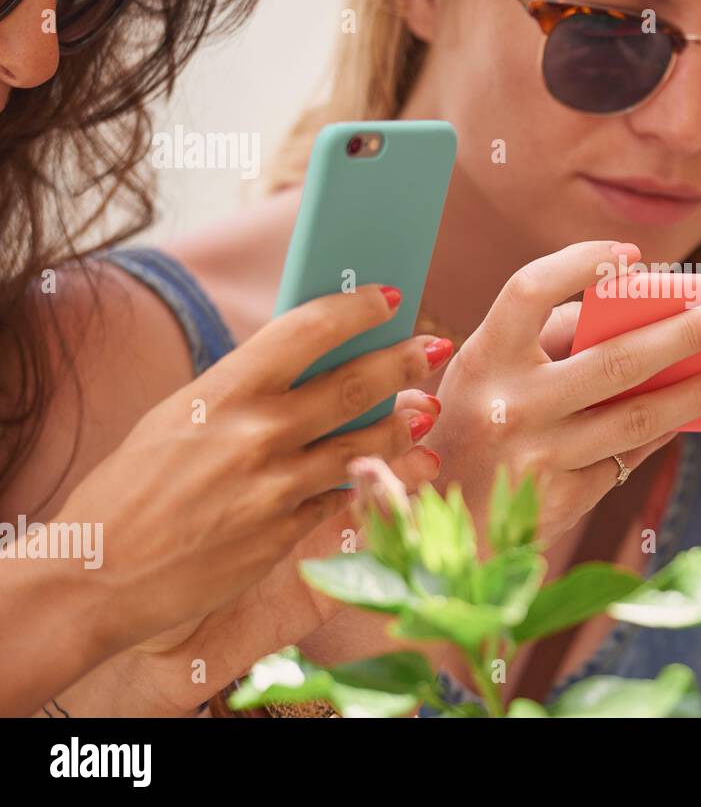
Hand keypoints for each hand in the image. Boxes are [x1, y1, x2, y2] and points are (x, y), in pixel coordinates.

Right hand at [51, 285, 449, 673]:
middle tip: (432, 348)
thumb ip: (242, 395)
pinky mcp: (285, 534)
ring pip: (365, 445)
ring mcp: (276, 487)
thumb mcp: (179, 420)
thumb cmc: (131, 490)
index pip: (307, 330)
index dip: (356, 308)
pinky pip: (344, 498)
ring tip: (427, 412)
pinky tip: (404, 470)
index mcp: (223, 392)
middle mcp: (256, 434)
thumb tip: (307, 369)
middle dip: (403, 362)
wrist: (96, 576)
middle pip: (354, 384)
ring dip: (404, 426)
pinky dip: (376, 481)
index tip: (387, 296)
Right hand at [427, 240, 700, 545]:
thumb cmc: (469, 424)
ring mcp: (539, 458)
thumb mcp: (482, 371)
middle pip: (615, 360)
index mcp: (482, 358)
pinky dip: (666, 429)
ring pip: (638, 419)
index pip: (529, 292)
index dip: (580, 265)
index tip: (631, 256)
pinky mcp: (562, 500)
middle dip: (688, 332)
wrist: (437, 524)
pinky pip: (629, 456)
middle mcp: (509, 406)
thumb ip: (544, 339)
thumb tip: (638, 313)